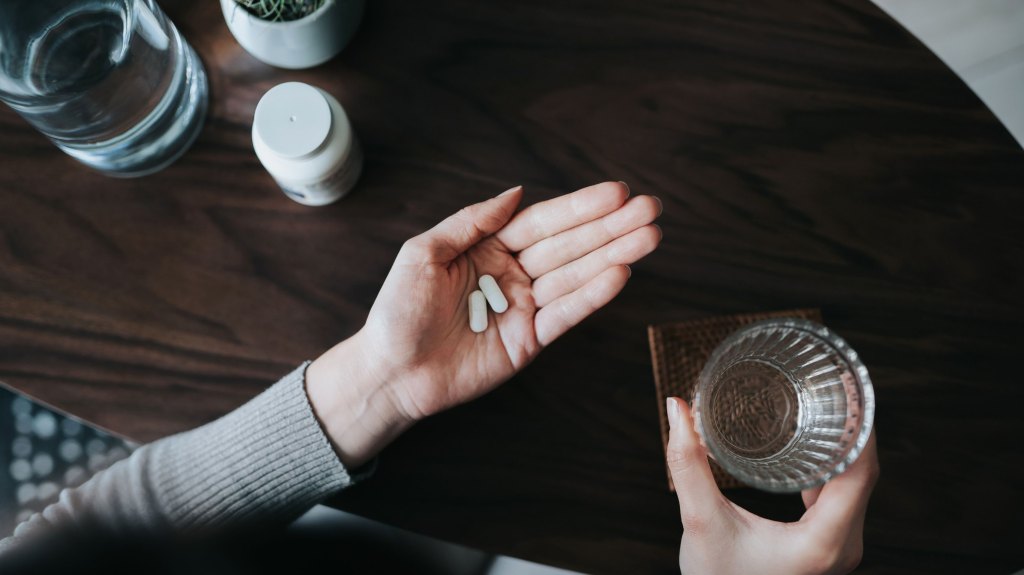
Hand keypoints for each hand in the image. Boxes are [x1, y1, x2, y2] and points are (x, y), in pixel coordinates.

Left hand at [307, 182, 661, 465]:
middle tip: (651, 209)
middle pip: (570, 245)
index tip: (618, 192)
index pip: (543, 222)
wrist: (391, 372)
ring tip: (650, 237)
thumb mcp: (424, 253)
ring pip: (576, 275)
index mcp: (488, 248)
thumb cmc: (398, 311)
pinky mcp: (530, 340)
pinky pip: (566, 314)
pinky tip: (621, 273)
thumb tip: (516, 192)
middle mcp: (513, 274)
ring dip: (614, 255)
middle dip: (611, 227)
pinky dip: (593, 296)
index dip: (580, 208)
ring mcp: (525, 308)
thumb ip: (471, 222)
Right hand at [665, 397, 878, 574]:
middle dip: (854, 427)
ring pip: (857, 485)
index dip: (860, 427)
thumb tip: (677, 408)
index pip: (860, 473)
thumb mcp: (700, 521)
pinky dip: (837, 465)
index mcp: (823, 543)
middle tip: (836, 385)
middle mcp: (842, 546)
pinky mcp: (829, 545)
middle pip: (864, 475)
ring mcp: (839, 548)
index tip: (847, 389)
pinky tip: (820, 444)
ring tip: (832, 405)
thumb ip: (687, 464)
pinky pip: (846, 497)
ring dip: (848, 445)